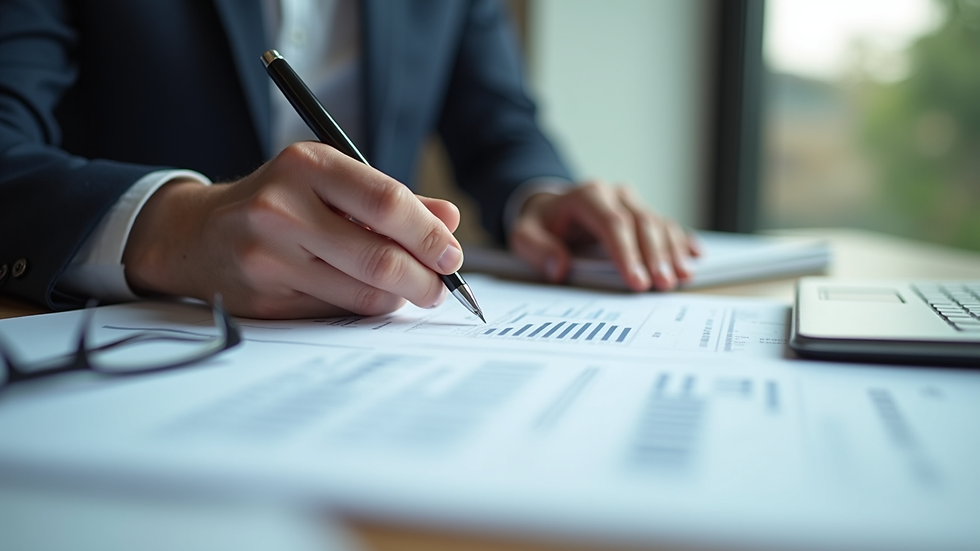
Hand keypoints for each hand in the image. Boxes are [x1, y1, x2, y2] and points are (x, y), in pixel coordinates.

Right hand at [122, 142, 463, 317]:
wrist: (197, 234)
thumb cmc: (279, 202)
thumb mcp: (329, 181)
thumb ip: (391, 199)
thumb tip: (449, 220)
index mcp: (306, 165)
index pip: (387, 202)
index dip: (429, 234)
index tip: (453, 254)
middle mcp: (282, 208)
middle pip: (380, 258)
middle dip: (425, 279)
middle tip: (442, 286)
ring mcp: (269, 257)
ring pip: (362, 293)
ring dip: (400, 298)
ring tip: (412, 291)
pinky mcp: (265, 298)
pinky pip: (337, 312)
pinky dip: (365, 308)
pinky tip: (369, 296)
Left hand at [508, 180, 700, 291]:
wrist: (550, 209)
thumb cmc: (540, 225)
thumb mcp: (524, 236)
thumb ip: (537, 250)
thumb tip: (558, 268)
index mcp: (587, 196)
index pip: (613, 223)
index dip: (628, 253)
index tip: (637, 282)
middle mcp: (615, 194)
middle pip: (642, 223)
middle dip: (655, 256)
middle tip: (662, 285)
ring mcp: (632, 201)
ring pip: (659, 223)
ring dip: (672, 251)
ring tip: (680, 278)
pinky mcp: (642, 212)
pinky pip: (667, 225)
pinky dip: (681, 241)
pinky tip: (693, 256)